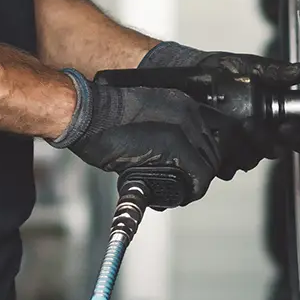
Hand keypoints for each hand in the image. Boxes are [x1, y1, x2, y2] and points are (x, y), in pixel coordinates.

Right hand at [52, 71, 226, 207]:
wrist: (88, 114)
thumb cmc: (103, 118)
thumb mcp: (142, 115)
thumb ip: (161, 132)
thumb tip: (169, 155)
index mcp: (181, 104)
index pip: (206, 136)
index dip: (201, 157)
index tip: (192, 169)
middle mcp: (188, 113)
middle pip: (211, 151)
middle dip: (200, 171)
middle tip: (186, 186)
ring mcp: (184, 128)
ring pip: (209, 164)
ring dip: (197, 182)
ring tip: (181, 193)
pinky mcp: (175, 145)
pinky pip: (200, 174)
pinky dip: (195, 189)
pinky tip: (183, 196)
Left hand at [138, 42, 290, 174]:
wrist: (188, 76)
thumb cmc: (224, 70)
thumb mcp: (250, 66)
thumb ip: (274, 72)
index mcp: (274, 114)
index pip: (296, 133)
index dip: (295, 134)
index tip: (284, 128)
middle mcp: (262, 134)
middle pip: (275, 150)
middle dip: (264, 142)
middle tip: (250, 126)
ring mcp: (242, 147)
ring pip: (251, 161)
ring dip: (243, 153)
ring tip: (229, 135)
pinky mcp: (221, 156)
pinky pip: (228, 168)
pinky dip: (223, 162)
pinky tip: (216, 149)